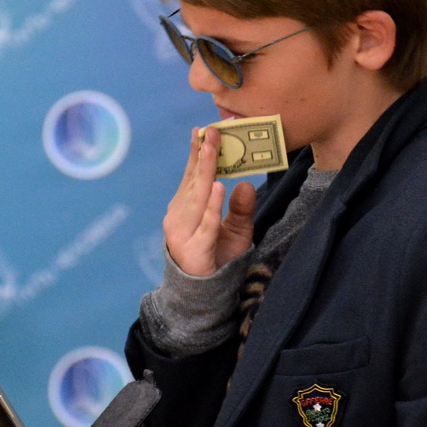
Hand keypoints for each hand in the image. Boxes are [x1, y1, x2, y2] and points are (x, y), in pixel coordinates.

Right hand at [162, 126, 254, 275]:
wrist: (204, 296)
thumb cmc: (218, 258)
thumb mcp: (237, 231)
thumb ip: (241, 209)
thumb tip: (246, 184)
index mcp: (185, 208)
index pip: (192, 176)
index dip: (197, 153)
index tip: (203, 130)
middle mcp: (179, 216)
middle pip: (195, 182)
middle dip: (203, 155)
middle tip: (211, 131)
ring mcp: (184, 233)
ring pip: (199, 199)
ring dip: (205, 173)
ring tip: (212, 150)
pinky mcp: (195, 250)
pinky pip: (206, 225)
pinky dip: (212, 207)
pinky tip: (219, 187)